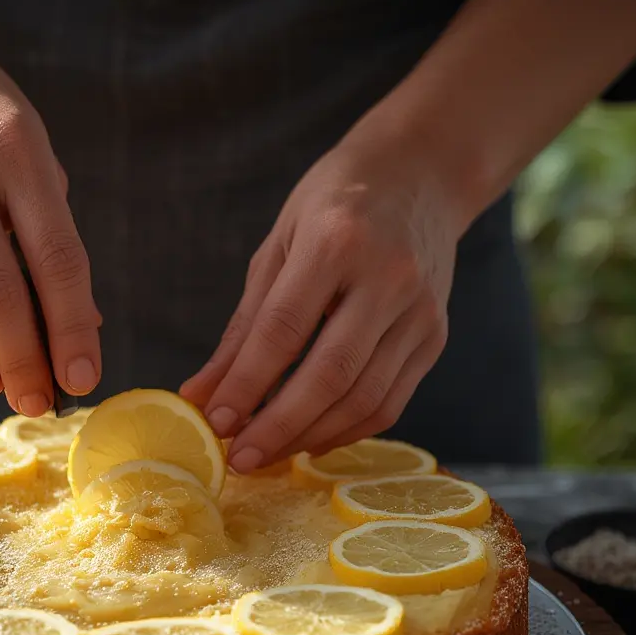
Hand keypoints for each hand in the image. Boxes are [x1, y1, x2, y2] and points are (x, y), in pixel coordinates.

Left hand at [181, 134, 458, 471]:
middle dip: (278, 427)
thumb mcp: (277, 248)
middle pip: (330, 374)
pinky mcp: (436, 336)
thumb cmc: (334, 205)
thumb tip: (199, 396)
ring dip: (309, 437)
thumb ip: (242, 327)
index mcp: (337, 240)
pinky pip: (389, 401)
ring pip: (363, 397)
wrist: (421, 174)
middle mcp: (388, 276)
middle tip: (239, 460)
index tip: (215, 424)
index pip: (284, 329)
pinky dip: (346, 431)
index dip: (247, 384)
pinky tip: (309, 441)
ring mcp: (421, 310)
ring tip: (266, 456)